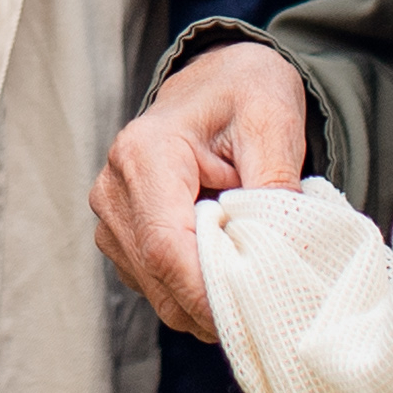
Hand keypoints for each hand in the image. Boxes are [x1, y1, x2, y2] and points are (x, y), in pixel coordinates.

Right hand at [95, 42, 310, 339]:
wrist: (219, 81)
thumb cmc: (245, 93)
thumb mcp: (273, 122)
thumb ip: (275, 184)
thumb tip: (280, 251)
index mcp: (144, 153)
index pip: (166, 247)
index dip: (208, 293)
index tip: (258, 311)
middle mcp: (114, 187)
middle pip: (159, 278)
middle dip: (216, 306)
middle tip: (274, 307)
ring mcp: (112, 217)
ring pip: (158, 292)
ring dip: (208, 302)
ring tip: (256, 279)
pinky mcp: (121, 238)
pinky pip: (158, 288)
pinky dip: (197, 296)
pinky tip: (230, 271)